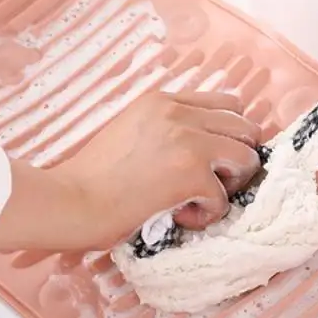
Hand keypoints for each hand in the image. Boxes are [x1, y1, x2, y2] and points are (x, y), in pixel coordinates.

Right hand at [0, 92, 260, 252]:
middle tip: (212, 183)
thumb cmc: (92, 177)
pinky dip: (207, 214)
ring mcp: (188, 142)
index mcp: (163, 101)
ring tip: (199, 199)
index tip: (214, 159)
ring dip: (230, 185)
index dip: (229, 135)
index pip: (227, 104)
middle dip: (237, 159)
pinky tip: (179, 217)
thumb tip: (203, 148)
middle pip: (246, 128)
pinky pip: (225, 198)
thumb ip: (165, 128)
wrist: (69, 201)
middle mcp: (179, 114)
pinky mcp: (191, 174)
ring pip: (248, 158)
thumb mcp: (131, 131)